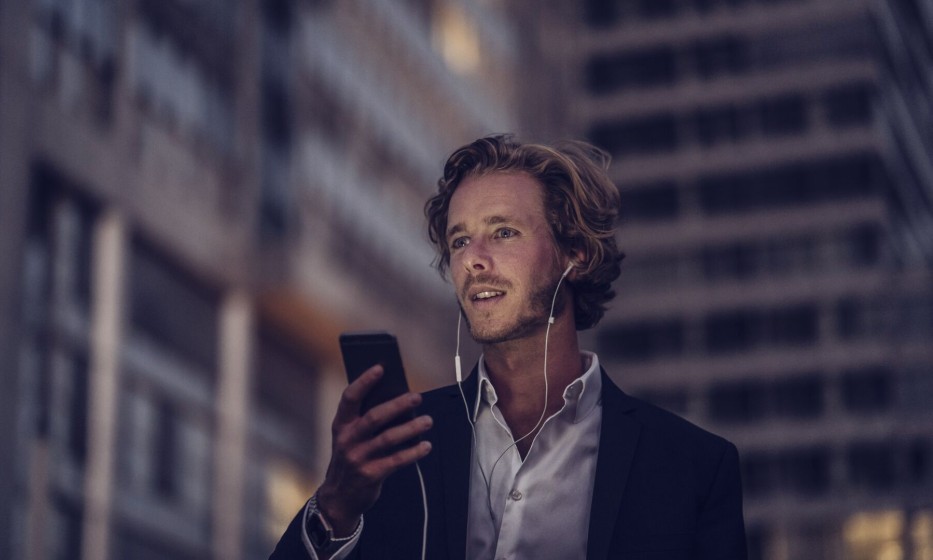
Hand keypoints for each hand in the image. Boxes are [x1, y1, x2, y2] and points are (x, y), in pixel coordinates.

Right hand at [315, 365, 432, 535]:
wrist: (339, 497)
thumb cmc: (352, 457)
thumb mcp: (351, 437)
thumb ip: (367, 419)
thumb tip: (399, 399)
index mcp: (340, 425)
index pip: (349, 398)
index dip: (364, 382)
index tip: (380, 368)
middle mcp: (346, 440)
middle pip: (374, 417)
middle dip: (397, 405)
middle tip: (417, 396)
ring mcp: (357, 458)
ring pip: (388, 438)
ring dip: (411, 428)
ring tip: (428, 420)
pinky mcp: (370, 475)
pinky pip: (396, 460)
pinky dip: (413, 452)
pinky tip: (426, 446)